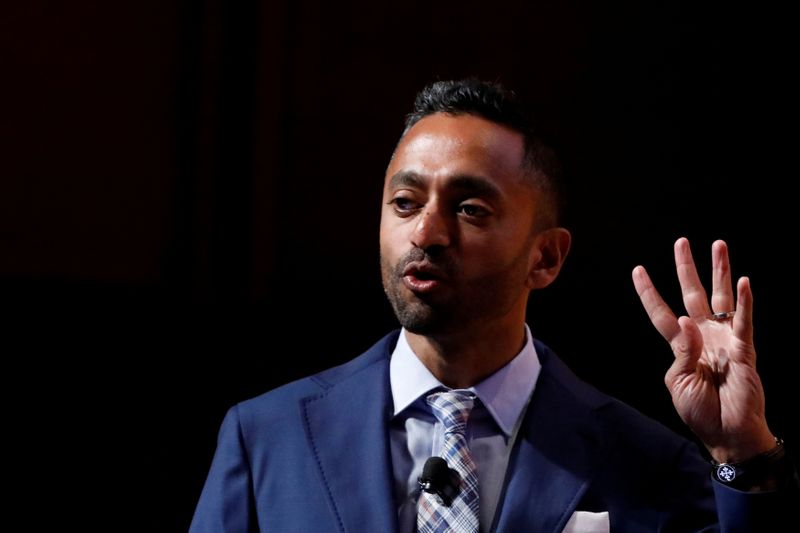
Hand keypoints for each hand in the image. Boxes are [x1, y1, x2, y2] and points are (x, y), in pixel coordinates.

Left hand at [632, 237, 774, 462]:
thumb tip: (686, 320)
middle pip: (693, 294)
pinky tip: (744, 282)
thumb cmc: (700, 411)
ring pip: (721, 298)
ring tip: (718, 246)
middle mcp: (703, 335)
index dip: (650, 292)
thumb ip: (681, 351)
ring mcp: (724, 339)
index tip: (638, 270)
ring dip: (720, 272)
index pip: (661, 312)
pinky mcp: (744, 349)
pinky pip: (743, 321)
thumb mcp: (678, 381)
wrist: (727, 433)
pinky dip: (744, 302)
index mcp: (682, 345)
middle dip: (687, 268)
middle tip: (681, 242)